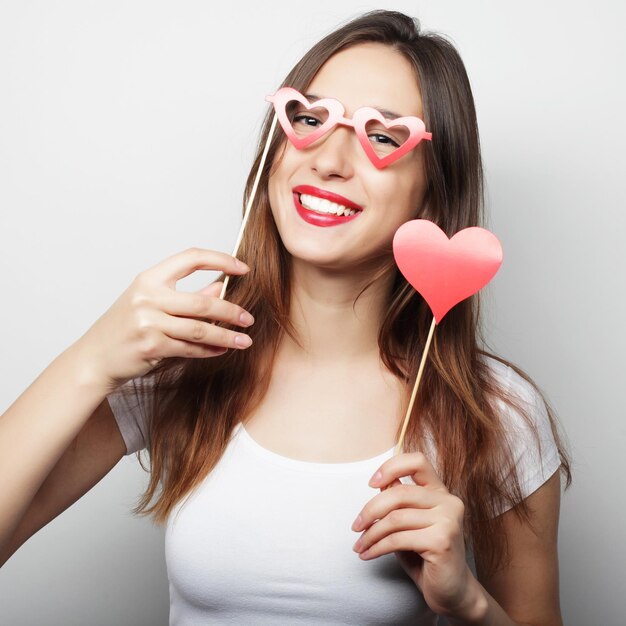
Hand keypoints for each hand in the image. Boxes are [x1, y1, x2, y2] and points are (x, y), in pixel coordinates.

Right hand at [75, 247, 253, 390]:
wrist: (94, 358)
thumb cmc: (124, 327)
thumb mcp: (151, 303)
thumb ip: (187, 295)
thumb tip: (221, 287)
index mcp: (149, 278)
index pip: (191, 258)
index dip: (220, 260)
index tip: (243, 268)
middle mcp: (148, 297)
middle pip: (202, 301)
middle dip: (231, 310)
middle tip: (249, 318)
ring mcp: (148, 322)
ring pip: (199, 328)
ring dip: (226, 336)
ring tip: (244, 340)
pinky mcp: (151, 346)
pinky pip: (190, 348)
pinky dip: (209, 350)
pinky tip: (222, 350)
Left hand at [351, 452, 478, 617]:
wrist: (451, 591)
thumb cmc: (425, 555)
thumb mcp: (408, 524)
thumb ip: (398, 502)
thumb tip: (379, 483)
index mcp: (440, 491)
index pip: (417, 461)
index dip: (391, 467)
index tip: (371, 483)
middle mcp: (448, 501)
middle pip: (399, 493)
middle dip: (370, 510)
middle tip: (355, 527)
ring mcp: (448, 520)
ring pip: (395, 518)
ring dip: (371, 534)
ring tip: (360, 545)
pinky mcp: (442, 541)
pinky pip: (398, 539)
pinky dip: (377, 548)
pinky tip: (368, 554)